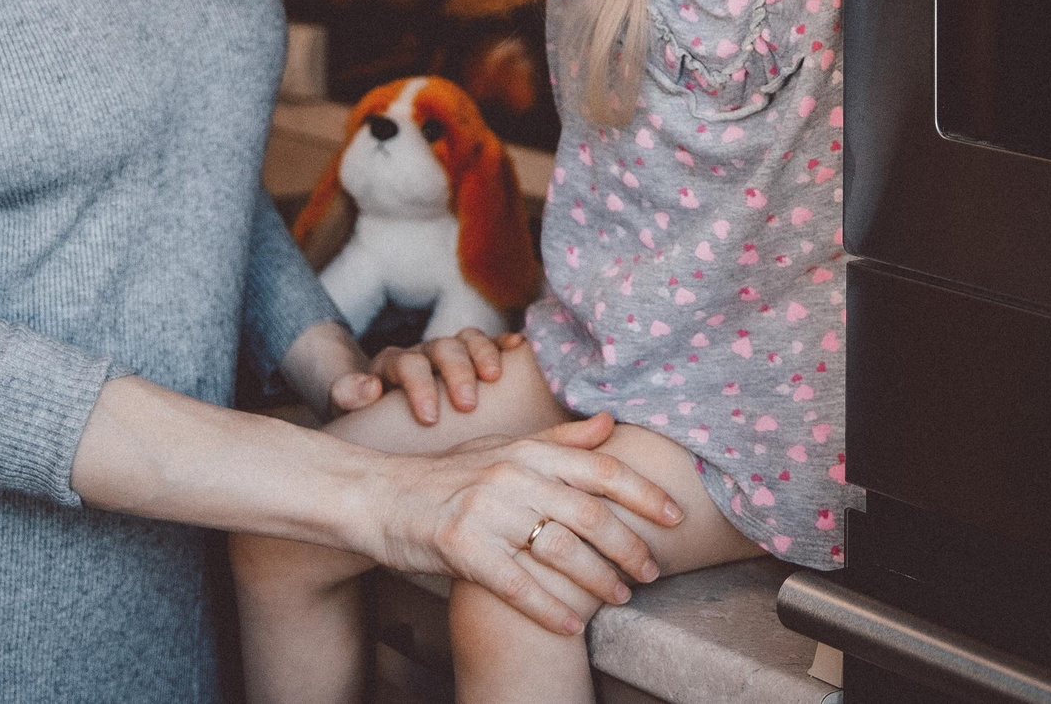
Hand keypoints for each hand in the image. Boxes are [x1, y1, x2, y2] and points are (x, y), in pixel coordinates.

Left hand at [329, 328, 523, 424]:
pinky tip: (519, 347)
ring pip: (467, 339)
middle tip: (467, 403)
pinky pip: (490, 343)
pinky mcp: (470, 359)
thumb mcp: (343, 401)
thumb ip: (347, 393)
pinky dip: (504, 343)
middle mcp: (423, 353)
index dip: (420, 386)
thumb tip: (370, 389)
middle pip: (442, 348)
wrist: (373, 395)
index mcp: (392, 364)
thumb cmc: (364, 409)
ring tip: (495, 377)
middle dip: (456, 371)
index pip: (407, 364)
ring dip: (483, 353)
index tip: (429, 417)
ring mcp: (448, 353)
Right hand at [363, 412, 682, 633]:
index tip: (676, 515)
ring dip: (598, 580)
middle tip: (652, 570)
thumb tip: (610, 424)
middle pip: (590, 514)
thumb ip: (557, 440)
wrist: (375, 496)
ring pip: (561, 551)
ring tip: (620, 597)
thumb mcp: (499, 448)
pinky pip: (518, 586)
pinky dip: (550, 611)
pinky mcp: (461, 548)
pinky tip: (571, 627)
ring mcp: (485, 512)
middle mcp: (510, 476)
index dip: (644, 492)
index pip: (599, 468)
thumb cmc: (443, 476)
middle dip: (630, 546)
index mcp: (525, 451)